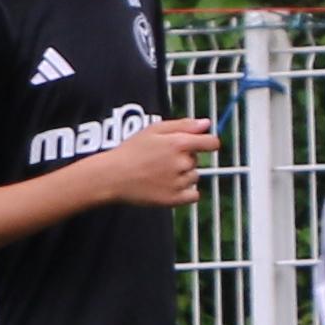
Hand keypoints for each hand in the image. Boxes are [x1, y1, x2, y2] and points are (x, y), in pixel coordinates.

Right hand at [84, 116, 216, 211]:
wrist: (113, 177)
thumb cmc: (131, 151)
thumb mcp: (154, 130)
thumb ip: (184, 125)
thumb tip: (207, 124)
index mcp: (179, 143)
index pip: (211, 143)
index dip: (208, 143)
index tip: (202, 145)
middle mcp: (182, 163)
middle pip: (197, 160)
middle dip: (184, 158)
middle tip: (160, 160)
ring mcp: (179, 183)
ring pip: (194, 177)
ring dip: (183, 175)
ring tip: (159, 174)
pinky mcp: (175, 199)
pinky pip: (194, 195)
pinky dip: (186, 192)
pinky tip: (169, 186)